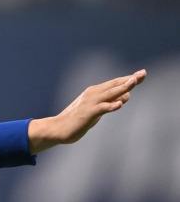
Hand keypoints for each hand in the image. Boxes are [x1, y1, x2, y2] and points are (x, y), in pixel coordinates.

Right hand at [29, 69, 146, 153]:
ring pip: (109, 94)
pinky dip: (110, 106)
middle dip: (129, 79)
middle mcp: (93, 94)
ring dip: (122, 88)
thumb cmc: (78, 120)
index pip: (115, 83)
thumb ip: (110, 102)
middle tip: (143, 73)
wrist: (58, 128)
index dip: (129, 78)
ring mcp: (90, 103)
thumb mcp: (98, 110)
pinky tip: (119, 104)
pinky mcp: (87, 113)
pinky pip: (101, 109)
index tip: (142, 74)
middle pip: (114, 85)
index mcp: (95, 92)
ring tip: (134, 82)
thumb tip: (127, 96)